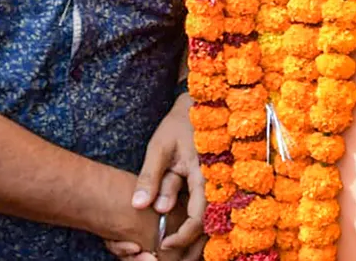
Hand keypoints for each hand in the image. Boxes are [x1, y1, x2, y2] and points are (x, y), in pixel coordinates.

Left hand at [104, 93, 204, 260]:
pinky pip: (207, 207)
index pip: (198, 217)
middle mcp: (215, 182)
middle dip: (188, 241)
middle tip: (165, 248)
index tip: (164, 244)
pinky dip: (194, 220)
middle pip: (207, 223)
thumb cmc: (177, 126)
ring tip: (170, 240)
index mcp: (203, 175)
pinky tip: (178, 224)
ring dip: (191, 232)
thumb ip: (150, 177)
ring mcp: (216, 183)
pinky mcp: (212, 183)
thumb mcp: (159, 148)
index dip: (182, 236)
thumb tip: (139, 206)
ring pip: (208, 217)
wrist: (196, 108)